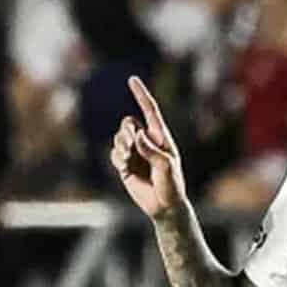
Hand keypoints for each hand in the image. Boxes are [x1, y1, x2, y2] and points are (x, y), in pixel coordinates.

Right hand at [110, 76, 187, 220]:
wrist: (164, 207)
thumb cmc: (172, 186)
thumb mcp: (167, 167)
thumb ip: (152, 151)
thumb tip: (137, 135)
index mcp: (160, 137)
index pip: (149, 110)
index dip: (141, 94)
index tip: (132, 79)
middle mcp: (146, 142)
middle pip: (128, 123)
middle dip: (126, 131)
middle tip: (131, 146)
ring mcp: (135, 153)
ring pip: (119, 137)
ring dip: (121, 145)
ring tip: (128, 159)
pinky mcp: (125, 165)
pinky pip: (114, 153)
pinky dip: (117, 158)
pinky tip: (124, 167)